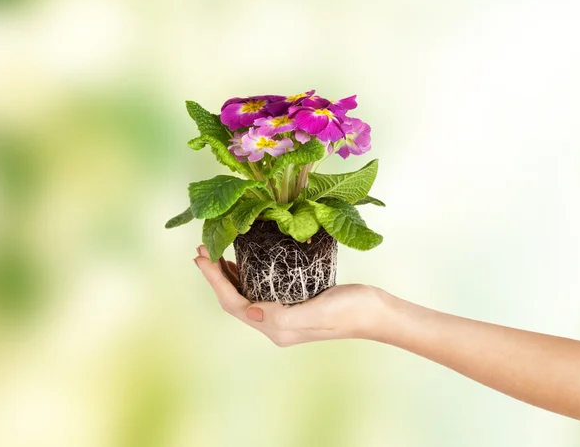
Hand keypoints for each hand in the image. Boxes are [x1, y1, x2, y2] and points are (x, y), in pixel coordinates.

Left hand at [194, 245, 387, 346]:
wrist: (376, 312)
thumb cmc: (352, 310)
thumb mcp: (319, 311)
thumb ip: (284, 316)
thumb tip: (251, 312)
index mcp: (278, 328)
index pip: (235, 304)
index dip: (215, 281)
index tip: (202, 257)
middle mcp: (276, 324)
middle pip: (235, 300)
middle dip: (216, 276)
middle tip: (203, 250)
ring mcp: (284, 314)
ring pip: (246, 294)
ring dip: (228, 275)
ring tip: (216, 253)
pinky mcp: (294, 302)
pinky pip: (261, 288)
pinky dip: (247, 273)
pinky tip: (245, 261)